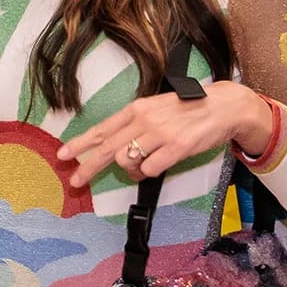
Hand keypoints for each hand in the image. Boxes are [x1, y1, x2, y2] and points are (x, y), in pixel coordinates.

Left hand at [56, 80, 272, 187]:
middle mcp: (145, 120)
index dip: (80, 143)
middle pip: (107, 148)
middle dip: (88, 166)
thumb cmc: (189, 108)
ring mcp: (160, 133)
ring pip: (127, 160)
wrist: (224, 106)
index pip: (101, 128)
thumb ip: (136, 123)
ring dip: (130, 171)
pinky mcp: (177, 147)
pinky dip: (149, 173)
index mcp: (137, 109)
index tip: (62, 154)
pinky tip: (157, 167)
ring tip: (140, 170)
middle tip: (75, 181)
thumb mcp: (156, 108)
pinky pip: (151, 169)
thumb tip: (116, 145)